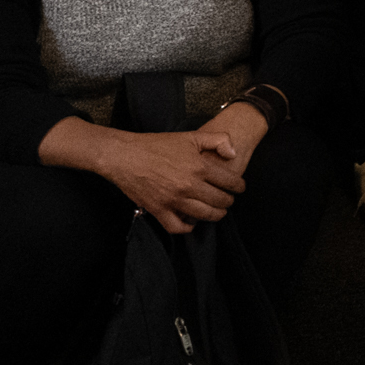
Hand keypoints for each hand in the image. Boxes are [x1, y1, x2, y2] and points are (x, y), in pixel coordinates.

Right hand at [96, 128, 249, 233]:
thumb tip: (233, 154)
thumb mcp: (191, 136)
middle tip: (228, 200)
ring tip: (218, 212)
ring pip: (203, 215)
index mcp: (200, 166)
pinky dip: (187, 228)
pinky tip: (192, 222)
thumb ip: (218, 140)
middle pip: (219, 200)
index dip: (239, 186)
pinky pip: (177, 227)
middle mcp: (189, 185)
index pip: (230, 182)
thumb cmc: (157, 145)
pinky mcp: (158, 210)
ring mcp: (173, 200)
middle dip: (228, 202)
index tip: (239, 188)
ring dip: (215, 215)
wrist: (125, 156)